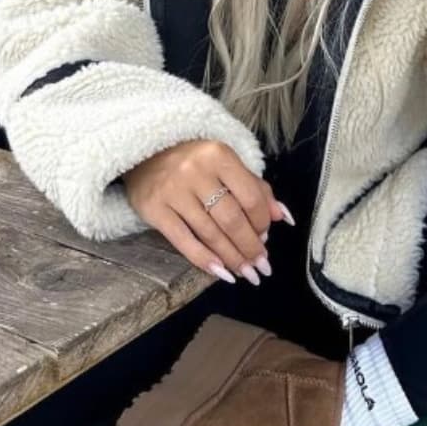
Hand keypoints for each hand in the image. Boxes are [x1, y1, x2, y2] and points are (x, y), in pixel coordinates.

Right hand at [122, 139, 293, 285]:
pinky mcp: (153, 209)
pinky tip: (220, 272)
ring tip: (246, 273)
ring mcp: (173, 191)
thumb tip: (282, 217)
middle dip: (250, 247)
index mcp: (219, 155)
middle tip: (261, 266)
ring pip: (210, 233)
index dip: (262, 222)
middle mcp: (196, 171)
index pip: (250, 197)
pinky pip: (183, 241)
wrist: (145, 152)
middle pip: (231, 219)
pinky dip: (204, 260)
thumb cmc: (194, 159)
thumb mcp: (225, 163)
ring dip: (232, 258)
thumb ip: (255, 187)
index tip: (266, 238)